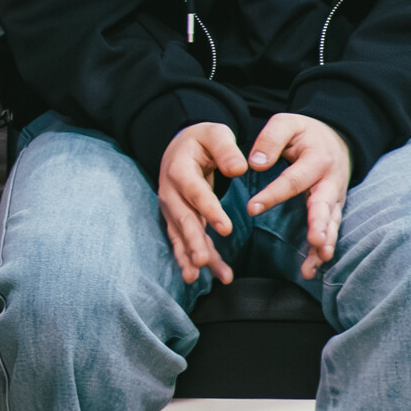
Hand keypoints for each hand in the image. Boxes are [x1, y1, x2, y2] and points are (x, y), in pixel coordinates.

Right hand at [156, 122, 244, 284]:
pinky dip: (191, 258)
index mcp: (180, 169)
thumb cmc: (202, 140)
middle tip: (202, 260)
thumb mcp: (215, 134)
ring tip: (195, 277)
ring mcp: (171, 207)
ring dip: (188, 255)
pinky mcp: (177, 218)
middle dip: (192, 241)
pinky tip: (203, 276)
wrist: (179, 146)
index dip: (209, 210)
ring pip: (180, 234)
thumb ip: (227, 150)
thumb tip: (239, 168)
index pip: (195, 192)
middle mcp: (171, 191)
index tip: (226, 228)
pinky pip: (183, 240)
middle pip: (183, 218)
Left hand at [244, 111, 352, 276]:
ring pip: (333, 222)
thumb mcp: (286, 123)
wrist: (335, 137)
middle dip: (320, 224)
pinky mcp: (335, 209)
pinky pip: (332, 229)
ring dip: (327, 242)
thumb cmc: (304, 132)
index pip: (293, 181)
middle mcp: (331, 182)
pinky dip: (325, 247)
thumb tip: (254, 163)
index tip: (251, 208)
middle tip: (315, 240)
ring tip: (319, 259)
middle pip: (325, 205)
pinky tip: (315, 266)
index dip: (273, 195)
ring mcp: (336, 198)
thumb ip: (270, 139)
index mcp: (317, 160)